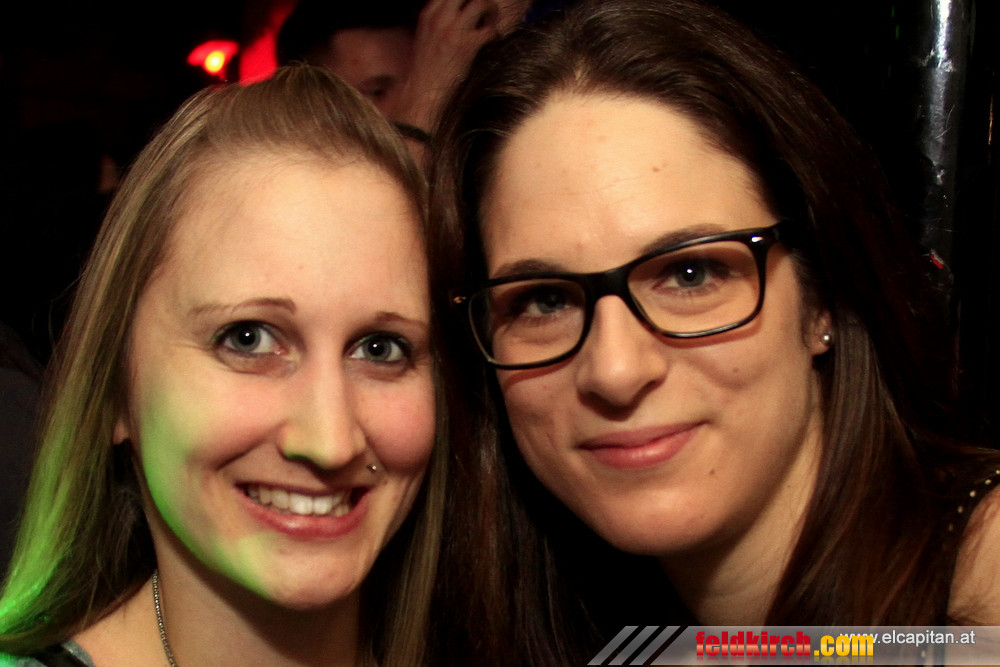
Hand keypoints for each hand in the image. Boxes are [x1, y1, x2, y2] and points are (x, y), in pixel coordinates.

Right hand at [387, 0, 504, 131]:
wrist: (423, 91)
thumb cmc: (426, 69)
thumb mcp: (425, 37)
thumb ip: (438, 22)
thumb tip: (456, 15)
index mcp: (428, 15)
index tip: (472, 7)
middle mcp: (440, 18)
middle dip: (479, 0)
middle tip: (486, 11)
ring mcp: (453, 30)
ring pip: (480, 3)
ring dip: (491, 11)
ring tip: (492, 22)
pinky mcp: (467, 45)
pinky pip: (490, 29)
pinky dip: (495, 33)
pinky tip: (494, 40)